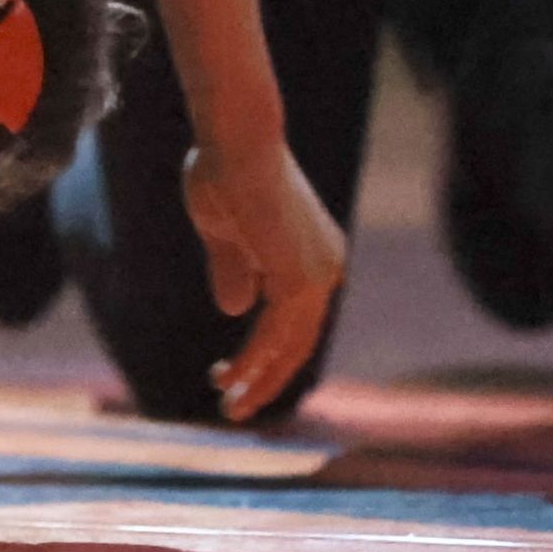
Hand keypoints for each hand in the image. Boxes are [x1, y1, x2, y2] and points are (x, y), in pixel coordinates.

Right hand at [179, 137, 347, 422]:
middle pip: (299, 340)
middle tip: (235, 407)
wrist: (235, 141)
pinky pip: (277, 334)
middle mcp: (327, 266)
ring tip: (232, 410)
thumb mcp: (225, 231)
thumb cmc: (225, 171)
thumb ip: (234, 269)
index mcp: (314, 252)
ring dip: (259, 379)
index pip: (295, 317)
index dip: (265, 349)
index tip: (230, 371)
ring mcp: (319, 273)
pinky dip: (255, 361)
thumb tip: (234, 309)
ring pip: (291, 345)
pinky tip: (232, 381)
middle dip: (266, 376)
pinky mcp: (300, 278)